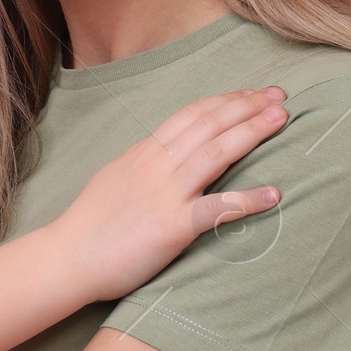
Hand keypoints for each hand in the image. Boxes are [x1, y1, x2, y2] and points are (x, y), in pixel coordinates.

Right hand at [55, 90, 285, 298]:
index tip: (251, 93)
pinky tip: (273, 194)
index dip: (225, 100)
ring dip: (251, 133)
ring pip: (215, 153)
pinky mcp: (172, 227)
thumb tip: (164, 150)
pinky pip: (216, 209)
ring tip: (281, 119)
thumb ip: (144, 161)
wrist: (68, 257)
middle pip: (209, 124)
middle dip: (247, 106)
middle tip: (279, 94)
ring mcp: (165, 194)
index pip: (191, 114)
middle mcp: (157, 165)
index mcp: (145, 152)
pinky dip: (247, 200)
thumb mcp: (116, 175)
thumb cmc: (90, 222)